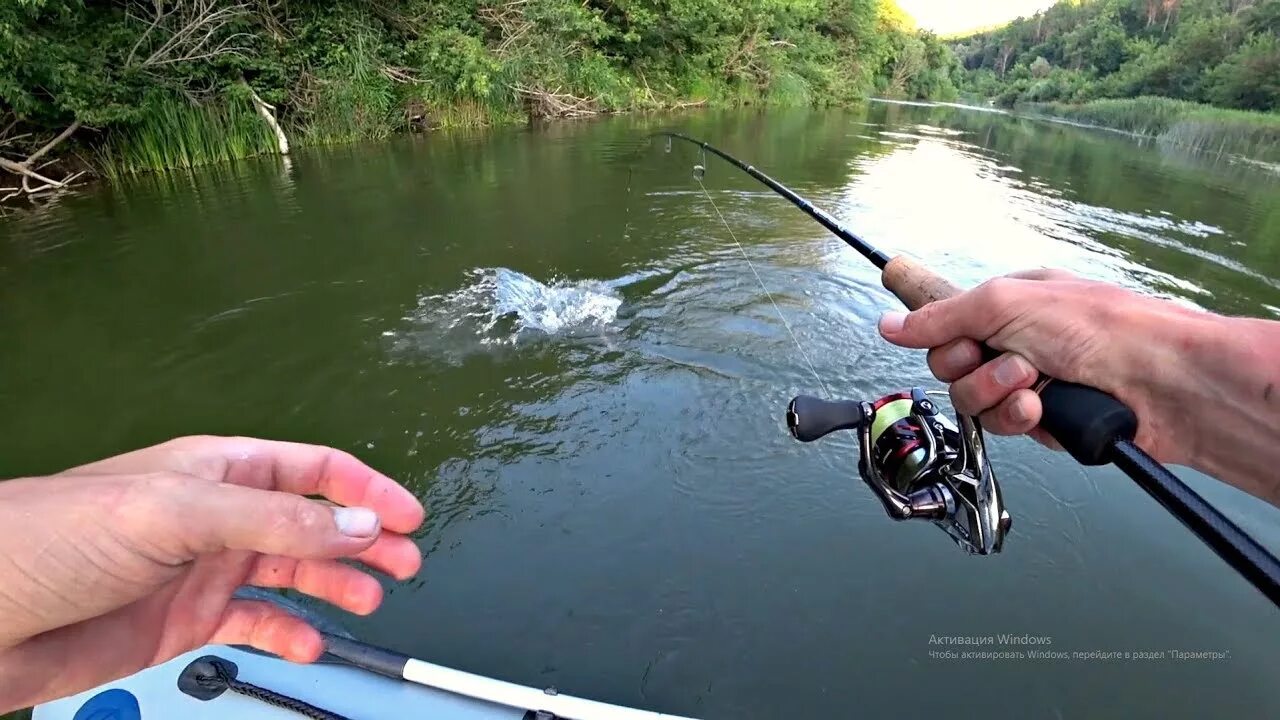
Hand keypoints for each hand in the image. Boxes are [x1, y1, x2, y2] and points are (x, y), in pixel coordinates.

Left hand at [0, 435, 424, 711]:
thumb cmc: (61, 536)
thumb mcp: (179, 513)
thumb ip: (274, 521)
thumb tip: (356, 528)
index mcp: (220, 470)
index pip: (312, 471)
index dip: (365, 490)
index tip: (408, 516)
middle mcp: (220, 517)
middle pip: (313, 524)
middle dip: (364, 542)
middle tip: (406, 565)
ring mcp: (205, 570)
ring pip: (292, 574)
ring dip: (336, 586)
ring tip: (369, 602)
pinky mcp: (186, 620)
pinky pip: (256, 623)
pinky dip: (289, 633)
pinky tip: (310, 644)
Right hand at [876, 269, 1205, 465]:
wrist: (1162, 381)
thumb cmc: (1101, 326)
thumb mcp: (1007, 303)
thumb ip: (941, 316)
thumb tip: (888, 323)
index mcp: (1009, 303)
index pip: (945, 321)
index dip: (940, 331)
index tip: (949, 328)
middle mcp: (1016, 340)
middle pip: (950, 365)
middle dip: (972, 366)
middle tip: (1011, 358)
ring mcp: (1029, 383)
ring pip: (972, 400)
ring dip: (997, 392)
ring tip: (1035, 384)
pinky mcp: (1042, 421)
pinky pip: (1001, 426)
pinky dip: (1019, 418)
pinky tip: (1044, 410)